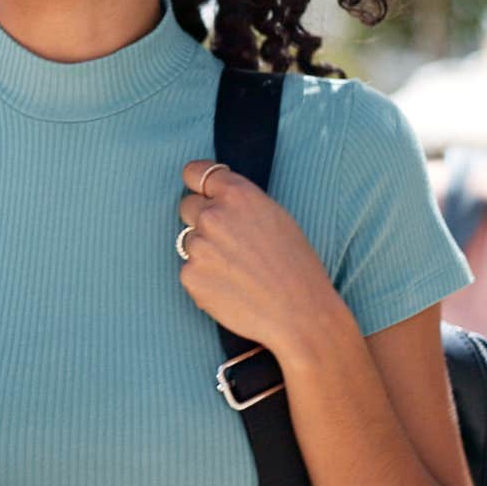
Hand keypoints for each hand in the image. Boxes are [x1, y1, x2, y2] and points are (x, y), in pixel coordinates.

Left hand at [175, 159, 340, 351]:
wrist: (299, 313)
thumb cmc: (296, 265)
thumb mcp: (276, 216)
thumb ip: (240, 203)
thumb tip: (215, 198)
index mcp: (237, 194)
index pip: (195, 172)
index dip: (197, 183)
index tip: (201, 192)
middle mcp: (213, 215)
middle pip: (187, 206)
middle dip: (201, 219)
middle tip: (228, 241)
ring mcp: (198, 246)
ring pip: (188, 241)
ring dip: (205, 251)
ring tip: (237, 270)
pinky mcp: (190, 276)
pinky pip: (189, 270)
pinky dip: (204, 278)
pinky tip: (231, 288)